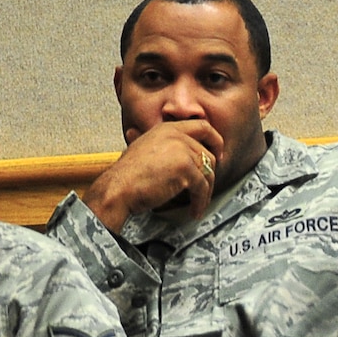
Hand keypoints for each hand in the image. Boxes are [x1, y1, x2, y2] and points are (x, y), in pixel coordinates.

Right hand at [81, 120, 225, 234]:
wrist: (119, 187)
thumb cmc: (127, 174)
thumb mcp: (143, 148)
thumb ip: (162, 145)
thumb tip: (176, 152)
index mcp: (167, 128)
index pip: (203, 126)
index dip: (215, 140)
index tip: (218, 154)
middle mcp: (176, 134)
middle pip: (208, 153)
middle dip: (210, 173)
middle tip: (207, 186)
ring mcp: (181, 150)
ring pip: (208, 172)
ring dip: (206, 191)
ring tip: (198, 202)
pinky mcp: (185, 168)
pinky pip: (202, 188)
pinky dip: (200, 202)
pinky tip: (194, 210)